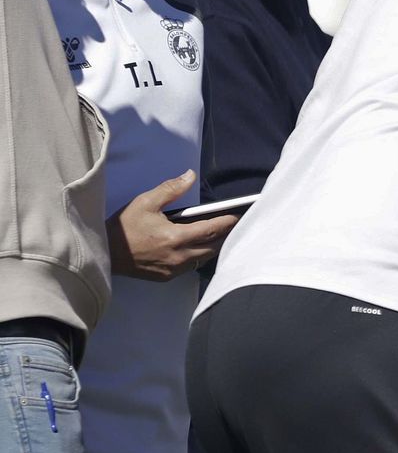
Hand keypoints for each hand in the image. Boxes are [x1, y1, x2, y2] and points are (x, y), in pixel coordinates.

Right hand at [106, 170, 238, 280]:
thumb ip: (171, 189)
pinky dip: (199, 255)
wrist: (104, 252)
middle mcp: (178, 256)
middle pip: (214, 246)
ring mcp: (173, 269)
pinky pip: (191, 266)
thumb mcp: (146, 202)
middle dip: (225, 235)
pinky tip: (199, 246)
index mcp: (175, 238)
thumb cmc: (124, 227)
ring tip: (219, 234)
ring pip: (204, 258)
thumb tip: (190, 175)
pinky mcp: (167, 277)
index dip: (227, 222)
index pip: (212, 230)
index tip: (237, 215)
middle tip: (233, 224)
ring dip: (213, 246)